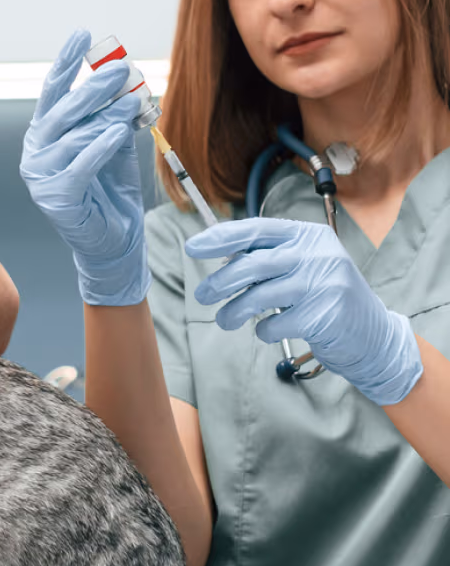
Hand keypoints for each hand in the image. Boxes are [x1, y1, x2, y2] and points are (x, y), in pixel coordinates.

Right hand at [20, 29, 147, 305]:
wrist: (115, 240)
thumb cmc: (111, 191)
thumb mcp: (115, 144)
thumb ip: (115, 116)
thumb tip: (127, 82)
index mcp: (46, 135)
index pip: (52, 92)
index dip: (66, 62)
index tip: (82, 34)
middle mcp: (37, 153)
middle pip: (63, 112)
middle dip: (92, 88)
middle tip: (120, 69)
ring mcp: (42, 177)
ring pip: (74, 138)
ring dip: (104, 117)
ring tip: (131, 104)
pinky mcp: (58, 200)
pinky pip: (79, 168)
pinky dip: (98, 149)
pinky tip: (117, 132)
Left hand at [189, 218, 423, 403]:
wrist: (373, 336)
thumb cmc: (325, 298)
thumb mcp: (302, 267)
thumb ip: (268, 258)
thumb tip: (221, 256)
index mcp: (309, 236)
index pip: (258, 229)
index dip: (222, 238)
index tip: (193, 248)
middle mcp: (319, 254)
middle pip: (254, 263)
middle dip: (221, 281)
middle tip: (203, 295)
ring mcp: (325, 282)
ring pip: (260, 295)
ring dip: (234, 310)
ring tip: (225, 319)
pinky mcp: (325, 314)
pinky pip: (276, 323)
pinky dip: (264, 330)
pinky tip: (270, 330)